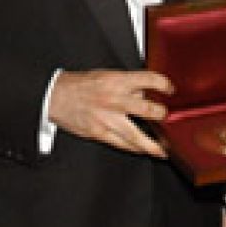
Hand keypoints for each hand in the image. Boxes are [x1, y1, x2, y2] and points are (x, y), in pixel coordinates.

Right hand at [49, 69, 171, 156]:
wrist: (55, 96)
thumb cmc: (81, 85)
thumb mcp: (107, 75)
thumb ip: (127, 84)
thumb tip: (146, 92)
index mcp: (117, 81)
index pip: (149, 80)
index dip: (164, 84)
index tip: (170, 89)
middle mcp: (114, 99)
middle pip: (147, 110)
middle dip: (161, 115)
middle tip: (166, 117)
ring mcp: (107, 118)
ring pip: (135, 135)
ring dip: (152, 144)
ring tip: (163, 149)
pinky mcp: (99, 133)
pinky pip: (121, 144)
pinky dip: (134, 148)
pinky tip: (143, 151)